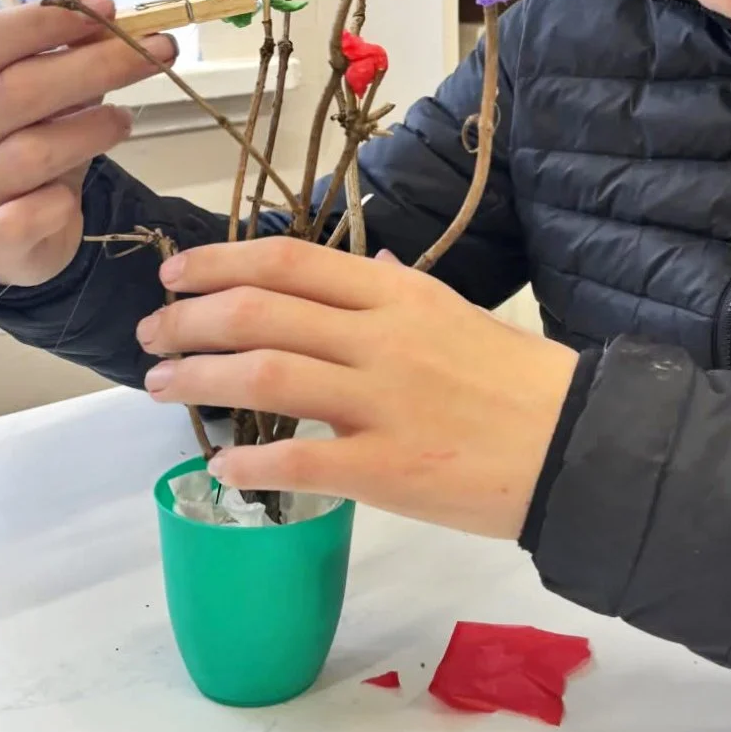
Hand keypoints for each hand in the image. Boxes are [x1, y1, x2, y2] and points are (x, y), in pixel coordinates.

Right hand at [0, 0, 175, 287]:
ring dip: (90, 130)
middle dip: (95, 65)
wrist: (13, 234)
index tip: (107, 9)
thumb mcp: (51, 98)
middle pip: (16, 90)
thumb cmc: (31, 145)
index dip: (44, 22)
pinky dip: (58, 202)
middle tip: (158, 51)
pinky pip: (28, 215)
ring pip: (30, 151)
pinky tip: (74, 194)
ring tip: (124, 121)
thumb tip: (118, 23)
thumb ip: (75, 59)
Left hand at [138, 239, 579, 539]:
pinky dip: (251, 464)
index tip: (174, 276)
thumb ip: (403, 292)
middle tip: (151, 336)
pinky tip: (223, 468)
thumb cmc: (522, 383)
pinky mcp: (388, 469)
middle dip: (189, 321)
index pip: (289, 262)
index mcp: (397, 295)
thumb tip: (368, 267)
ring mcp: (382, 403)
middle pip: (260, 312)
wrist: (579, 447)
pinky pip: (301, 461)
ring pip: (265, 376)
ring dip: (200, 380)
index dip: (218, 263)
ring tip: (161, 387)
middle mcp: (382, 338)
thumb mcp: (462, 315)